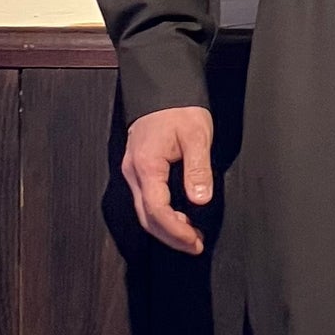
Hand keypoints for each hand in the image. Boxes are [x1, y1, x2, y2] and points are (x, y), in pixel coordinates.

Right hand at [121, 105, 215, 254]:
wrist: (163, 89)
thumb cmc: (179, 109)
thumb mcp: (196, 137)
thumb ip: (197, 170)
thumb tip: (200, 200)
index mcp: (146, 165)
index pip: (156, 209)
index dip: (175, 231)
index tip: (194, 241)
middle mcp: (134, 172)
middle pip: (147, 217)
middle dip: (171, 237)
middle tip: (196, 246)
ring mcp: (134, 172)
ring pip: (144, 212)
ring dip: (166, 229)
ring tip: (191, 237)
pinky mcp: (139, 170)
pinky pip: (146, 201)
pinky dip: (162, 216)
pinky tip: (180, 219)